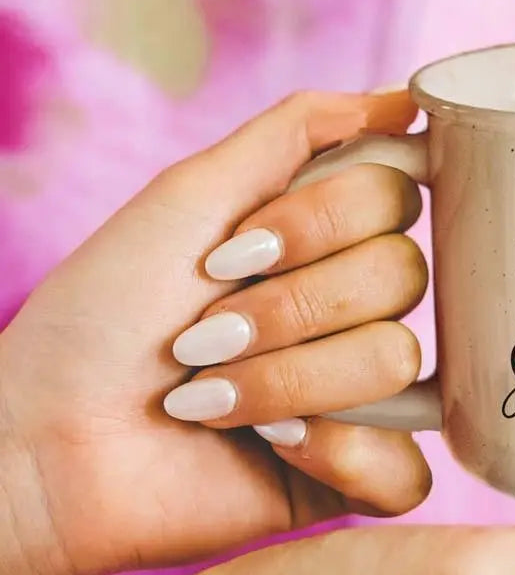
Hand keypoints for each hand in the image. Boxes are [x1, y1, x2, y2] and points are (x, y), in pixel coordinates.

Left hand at [0, 90, 431, 574]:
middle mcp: (353, 311)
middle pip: (404, 275)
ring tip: (210, 399)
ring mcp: (362, 395)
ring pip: (396, 361)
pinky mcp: (357, 474)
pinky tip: (277, 452)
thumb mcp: (192, 194)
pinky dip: (340, 455)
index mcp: (324, 243)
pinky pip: (408, 466)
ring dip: (288, 379)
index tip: (231, 251)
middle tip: (204, 336)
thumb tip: (405, 100)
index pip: (396, 198)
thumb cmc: (104, 315)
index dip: (319, 223)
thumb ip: (296, 132)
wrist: (47, 444)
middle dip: (290, 305)